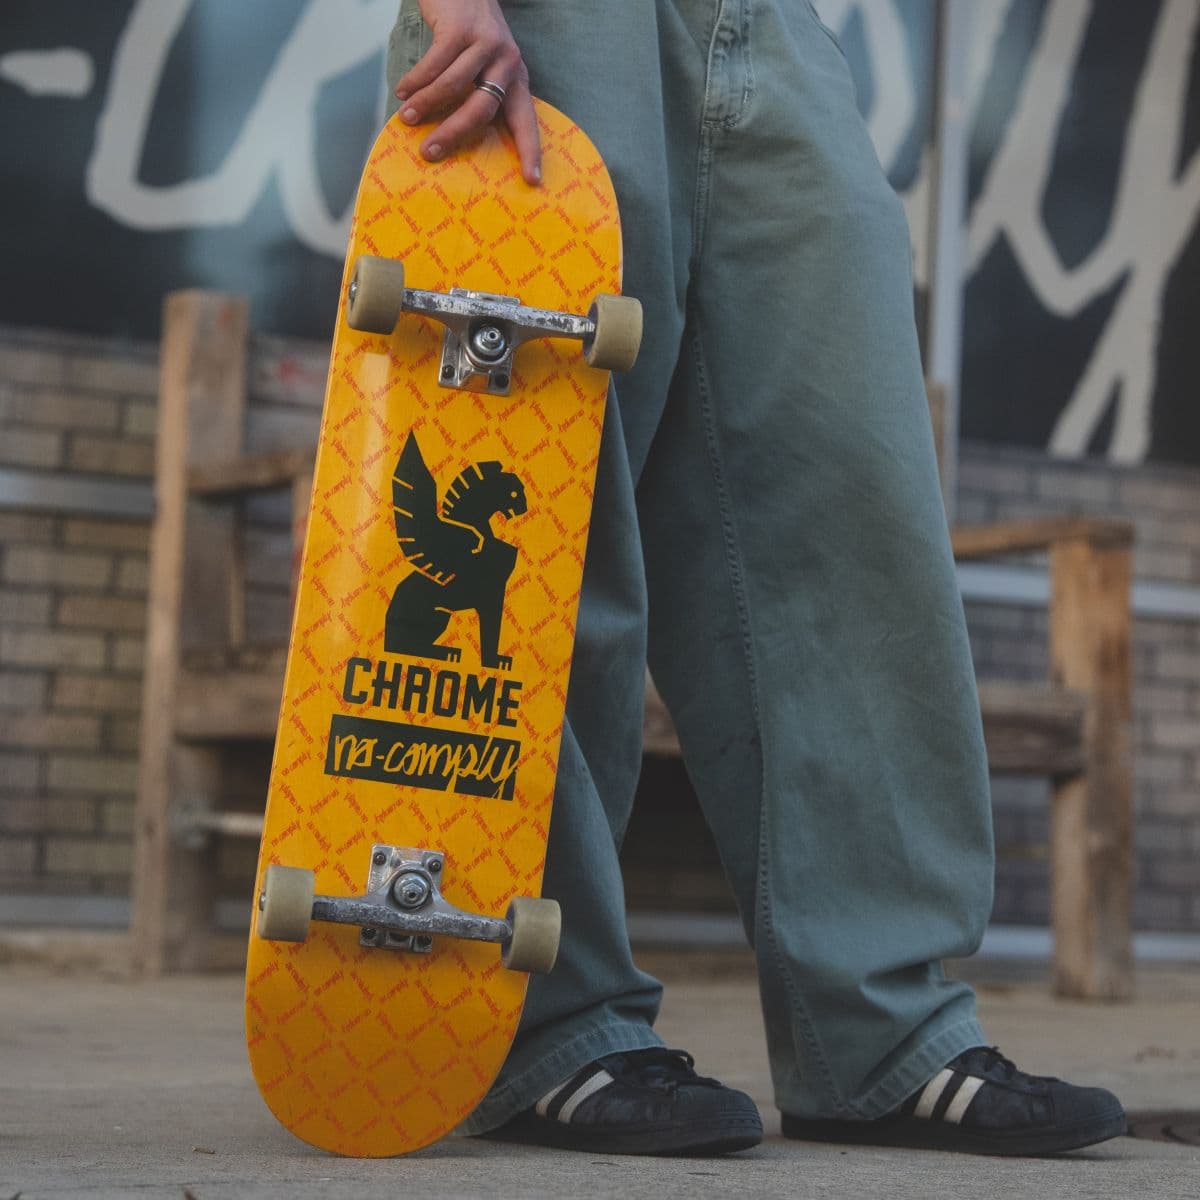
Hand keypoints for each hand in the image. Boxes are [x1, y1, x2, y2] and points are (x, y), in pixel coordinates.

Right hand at [395, 0, 541, 184]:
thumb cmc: (469, 33)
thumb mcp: (486, 63)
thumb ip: (480, 92)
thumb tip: (454, 134)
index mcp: (516, 77)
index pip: (526, 119)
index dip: (530, 150)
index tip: (532, 180)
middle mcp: (507, 61)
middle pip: (482, 109)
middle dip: (454, 134)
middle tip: (429, 152)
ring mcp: (485, 42)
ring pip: (453, 86)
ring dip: (425, 104)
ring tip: (406, 117)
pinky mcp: (460, 28)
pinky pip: (434, 64)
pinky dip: (415, 80)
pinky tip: (403, 90)